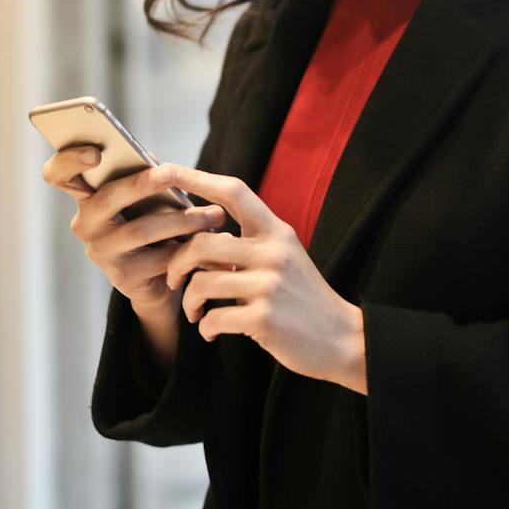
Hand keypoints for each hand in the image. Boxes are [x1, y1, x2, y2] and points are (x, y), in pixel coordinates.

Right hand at [41, 147, 227, 305]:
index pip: (58, 174)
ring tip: (214, 215)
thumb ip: (142, 174)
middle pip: (107, 199)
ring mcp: (100, 252)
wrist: (155, 278)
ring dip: (182, 220)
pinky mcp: (122, 277)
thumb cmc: (149, 222)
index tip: (96, 153)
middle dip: (141, 183)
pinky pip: (159, 258)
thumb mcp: (143, 197)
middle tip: (171, 173)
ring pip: (141, 230)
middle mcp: (85, 224)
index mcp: (85, 196)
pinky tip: (208, 241)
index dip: (69, 160)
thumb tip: (153, 160)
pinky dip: (187, 248)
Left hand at [153, 165, 367, 393]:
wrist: (343, 339)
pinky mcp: (264, 319)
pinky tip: (211, 331)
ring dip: (189, 301)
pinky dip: (205, 327)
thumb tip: (197, 236)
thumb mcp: (283, 259)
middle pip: (202, 243)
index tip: (164, 170)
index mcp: (276, 232)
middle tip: (173, 280)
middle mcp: (273, 252)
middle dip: (177, 263)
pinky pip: (213, 318)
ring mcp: (269, 285)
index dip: (196, 178)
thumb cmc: (303, 298)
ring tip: (195, 312)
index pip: (233, 192)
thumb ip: (248, 244)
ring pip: (201, 282)